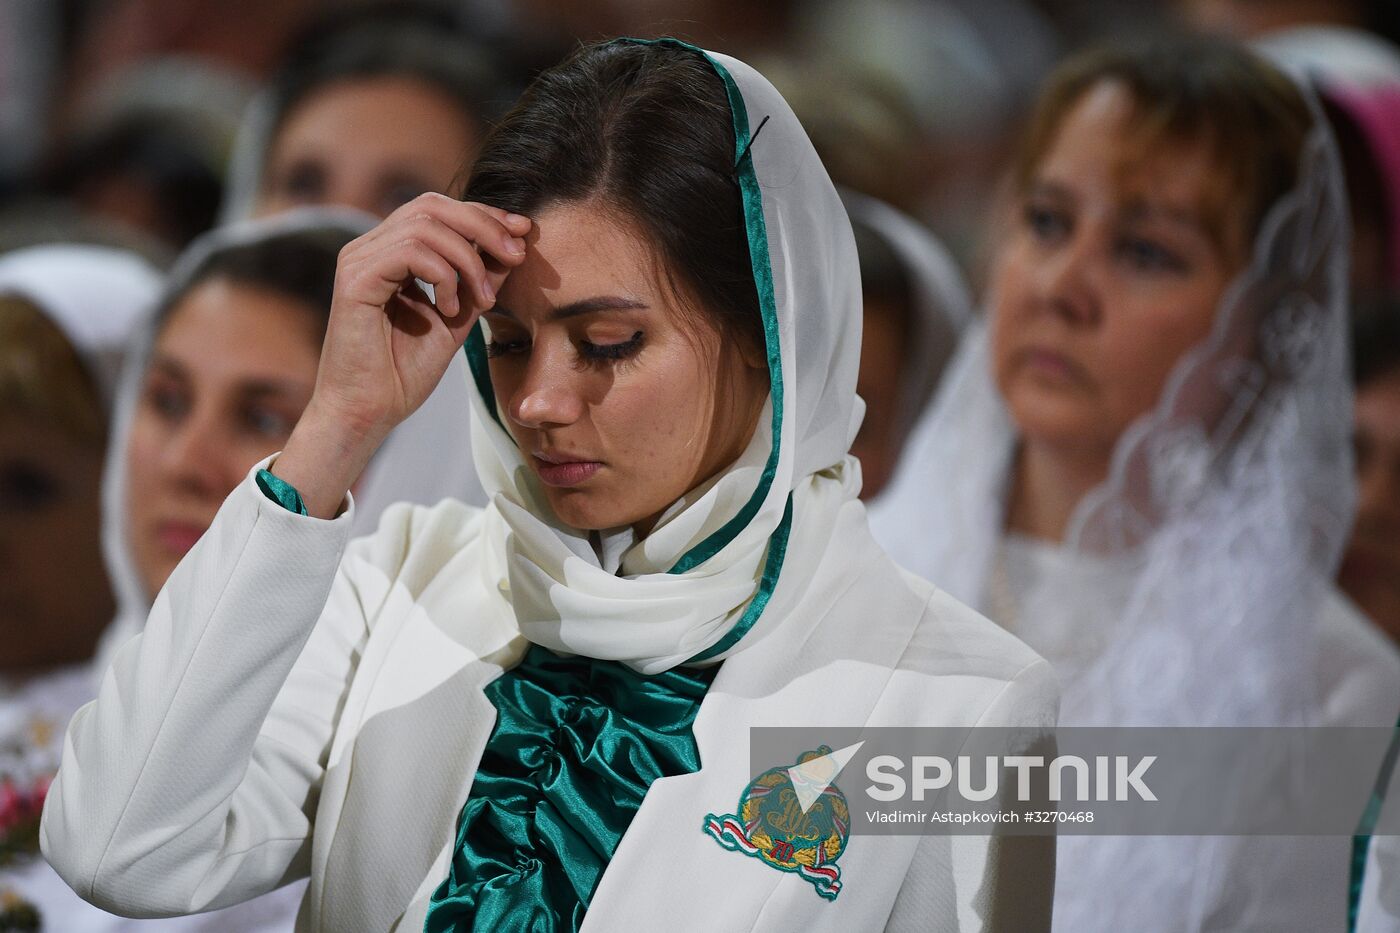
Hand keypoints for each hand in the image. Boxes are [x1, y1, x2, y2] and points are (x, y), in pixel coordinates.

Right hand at [274, 194, 530, 516]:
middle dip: (484, 226)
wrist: (368, 412)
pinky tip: (449, 308)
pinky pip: (409, 252)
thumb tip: (514, 245)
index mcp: (391, 252)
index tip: (524, 233)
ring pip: (425, 226)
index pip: (440, 210)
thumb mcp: (457, 317)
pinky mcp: (354, 279)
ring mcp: (358, 259)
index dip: (485, 215)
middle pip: (433, 206)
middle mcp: (370, 247)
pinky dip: (442, 275)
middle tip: (515, 256)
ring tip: (481, 301)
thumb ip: (479, 280)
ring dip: (468, 260)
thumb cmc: (404, 372)